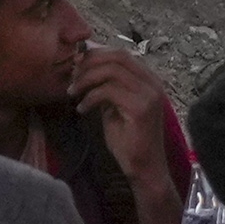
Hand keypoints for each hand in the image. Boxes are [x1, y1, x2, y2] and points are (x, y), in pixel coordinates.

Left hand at [81, 47, 185, 223]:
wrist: (144, 168)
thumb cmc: (128, 140)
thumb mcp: (115, 107)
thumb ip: (107, 87)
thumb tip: (85, 68)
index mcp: (149, 80)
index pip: (121, 54)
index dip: (96, 55)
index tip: (75, 66)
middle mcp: (153, 83)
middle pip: (117, 57)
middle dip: (89, 64)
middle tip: (71, 77)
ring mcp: (149, 95)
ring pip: (111, 71)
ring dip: (86, 79)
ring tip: (72, 93)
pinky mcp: (141, 108)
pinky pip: (108, 91)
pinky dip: (90, 98)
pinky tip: (81, 110)